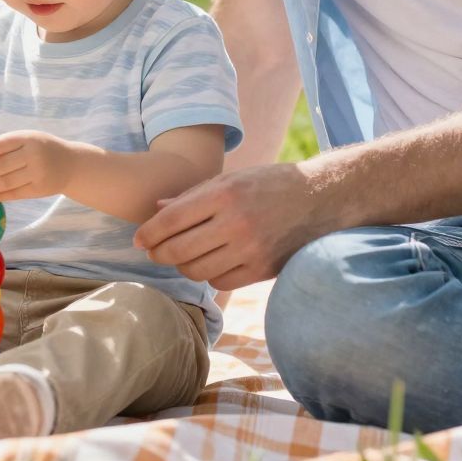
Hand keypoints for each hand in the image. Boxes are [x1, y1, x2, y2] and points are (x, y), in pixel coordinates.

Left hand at [0, 129, 81, 202]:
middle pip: (2, 165)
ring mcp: (38, 172)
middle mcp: (34, 154)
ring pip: (7, 182)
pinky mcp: (40, 189)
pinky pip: (16, 193)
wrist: (71, 164)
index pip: (2, 144)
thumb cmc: (44, 149)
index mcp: (29, 138)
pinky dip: (2, 195)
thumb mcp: (32, 138)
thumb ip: (11, 143)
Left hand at [133, 160, 327, 290]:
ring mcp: (251, 248)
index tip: (139, 239)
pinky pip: (221, 282)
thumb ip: (194, 196)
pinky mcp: (263, 268)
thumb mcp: (233, 178)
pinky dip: (209, 276)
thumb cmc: (271, 184)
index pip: (171, 220)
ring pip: (197, 270)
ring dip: (182, 266)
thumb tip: (156, 210)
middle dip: (159, 253)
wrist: (322, 198)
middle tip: (153, 252)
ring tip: (180, 257)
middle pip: (179, 249)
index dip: (149, 233)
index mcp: (225, 193)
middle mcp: (236, 222)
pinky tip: (209, 264)